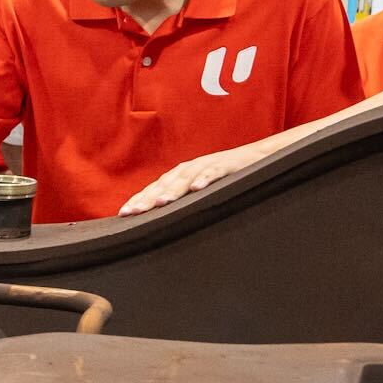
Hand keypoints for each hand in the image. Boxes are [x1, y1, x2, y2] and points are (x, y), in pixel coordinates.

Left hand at [120, 141, 269, 215]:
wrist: (259, 157)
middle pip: (164, 184)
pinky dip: (205, 179)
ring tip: (159, 203)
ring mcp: (207, 165)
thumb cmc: (225, 178)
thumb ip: (184, 203)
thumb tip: (165, 225)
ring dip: (172, 190)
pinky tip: (197, 188)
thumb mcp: (201, 191)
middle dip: (147, 198)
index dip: (138, 200)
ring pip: (185, 178)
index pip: (154, 189)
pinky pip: (214, 172)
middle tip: (131, 212)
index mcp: (180, 176)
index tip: (123, 215)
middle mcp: (189, 169)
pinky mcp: (228, 165)